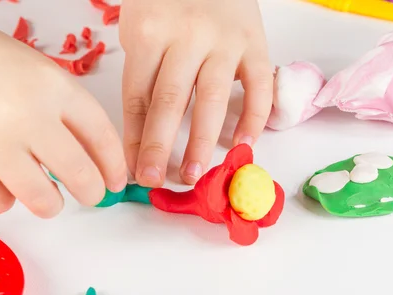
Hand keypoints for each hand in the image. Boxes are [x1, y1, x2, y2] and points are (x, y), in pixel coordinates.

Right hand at [0, 6, 126, 216]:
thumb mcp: (35, 72)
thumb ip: (66, 112)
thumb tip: (97, 163)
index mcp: (54, 86)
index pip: (102, 137)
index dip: (114, 167)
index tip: (115, 182)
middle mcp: (27, 113)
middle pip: (81, 176)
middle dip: (92, 194)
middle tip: (89, 196)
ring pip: (43, 201)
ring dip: (49, 204)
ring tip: (42, 195)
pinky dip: (2, 198)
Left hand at [119, 0, 272, 185]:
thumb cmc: (167, 3)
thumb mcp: (141, 30)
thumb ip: (142, 76)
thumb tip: (141, 136)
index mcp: (149, 33)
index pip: (138, 96)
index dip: (135, 137)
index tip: (133, 169)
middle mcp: (186, 37)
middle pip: (170, 100)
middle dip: (161, 146)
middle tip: (155, 180)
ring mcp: (224, 40)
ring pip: (212, 98)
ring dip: (202, 141)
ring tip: (194, 175)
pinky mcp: (256, 42)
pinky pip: (259, 85)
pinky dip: (254, 117)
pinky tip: (243, 144)